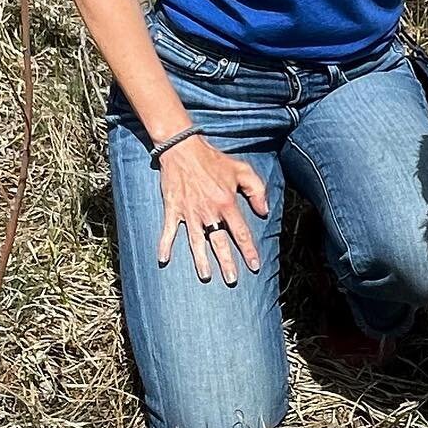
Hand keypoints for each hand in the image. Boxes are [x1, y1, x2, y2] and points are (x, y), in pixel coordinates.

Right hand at [155, 136, 268, 284]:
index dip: (248, 250)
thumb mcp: (241, 169)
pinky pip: (169, 231)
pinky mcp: (173, 209)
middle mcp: (209, 211)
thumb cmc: (213, 159)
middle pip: (219, 242)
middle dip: (226, 262)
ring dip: (201, 260)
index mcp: (226, 202)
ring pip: (197, 242)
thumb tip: (264, 210)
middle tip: (232, 279)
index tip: (254, 265)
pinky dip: (164, 245)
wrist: (183, 148)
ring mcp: (190, 212)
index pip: (240, 232)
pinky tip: (163, 260)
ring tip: (206, 276)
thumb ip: (256, 189)